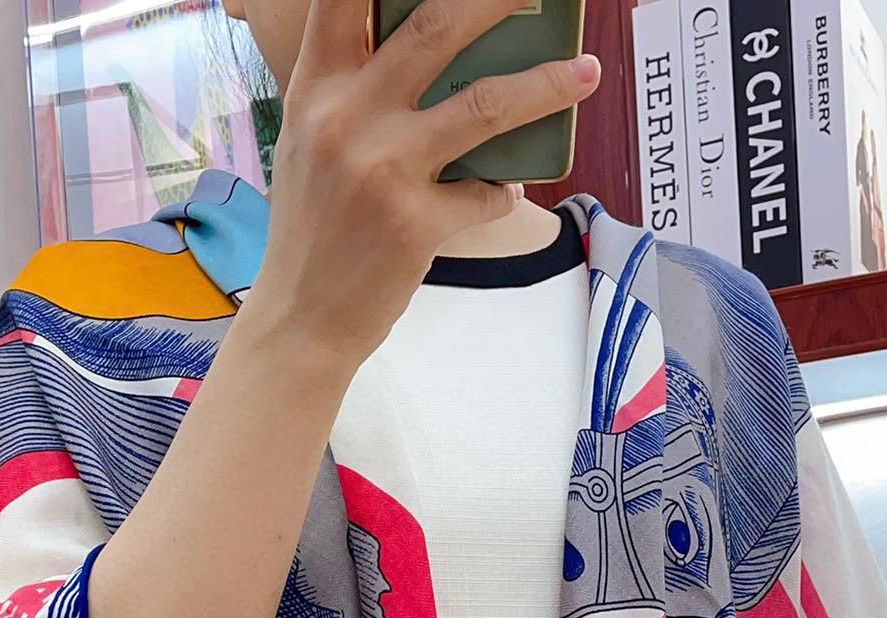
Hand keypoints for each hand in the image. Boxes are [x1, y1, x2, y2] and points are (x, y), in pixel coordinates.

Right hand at [245, 0, 600, 366]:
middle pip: (436, 26)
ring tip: (586, 73)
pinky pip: (483, 193)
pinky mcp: (415, 223)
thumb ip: (352, 94)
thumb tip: (421, 56)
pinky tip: (500, 193)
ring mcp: (384, 169)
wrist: (301, 318)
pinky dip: (500, 192)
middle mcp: (347, 117)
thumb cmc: (312, 230)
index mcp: (316, 89)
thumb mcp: (310, 143)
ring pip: (485, 105)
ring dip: (546, 86)